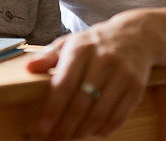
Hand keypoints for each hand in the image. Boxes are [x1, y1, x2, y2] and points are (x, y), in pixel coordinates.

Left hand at [26, 15, 153, 139]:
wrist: (135, 35)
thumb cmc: (95, 43)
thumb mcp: (70, 42)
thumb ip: (48, 56)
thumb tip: (28, 68)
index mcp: (81, 48)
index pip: (64, 84)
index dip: (52, 109)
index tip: (42, 127)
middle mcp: (103, 60)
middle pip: (81, 103)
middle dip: (66, 126)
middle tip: (55, 138)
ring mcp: (122, 74)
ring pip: (100, 113)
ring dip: (83, 131)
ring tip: (71, 136)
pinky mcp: (136, 87)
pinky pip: (119, 116)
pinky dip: (104, 129)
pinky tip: (93, 132)